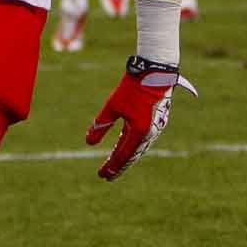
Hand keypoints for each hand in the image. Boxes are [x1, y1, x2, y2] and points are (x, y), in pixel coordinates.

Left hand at [84, 56, 197, 181]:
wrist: (155, 70)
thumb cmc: (132, 87)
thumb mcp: (112, 106)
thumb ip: (101, 125)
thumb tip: (88, 142)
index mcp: (139, 132)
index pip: (122, 155)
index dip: (111, 166)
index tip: (102, 175)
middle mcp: (150, 133)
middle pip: (131, 155)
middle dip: (118, 165)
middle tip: (107, 175)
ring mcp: (156, 127)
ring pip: (139, 147)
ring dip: (126, 156)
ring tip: (115, 163)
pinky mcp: (158, 119)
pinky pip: (144, 138)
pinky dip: (133, 145)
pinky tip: (125, 144)